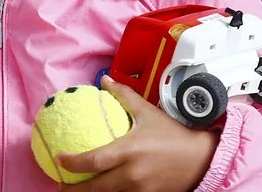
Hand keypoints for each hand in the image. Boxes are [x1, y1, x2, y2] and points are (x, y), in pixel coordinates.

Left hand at [58, 76, 219, 191]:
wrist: (202, 159)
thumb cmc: (174, 135)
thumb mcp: (147, 112)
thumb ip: (124, 95)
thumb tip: (105, 80)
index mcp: (129, 151)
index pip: (93, 160)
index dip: (72, 162)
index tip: (59, 159)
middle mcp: (132, 174)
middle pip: (95, 188)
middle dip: (74, 189)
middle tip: (61, 184)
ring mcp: (140, 190)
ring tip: (77, 189)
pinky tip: (102, 191)